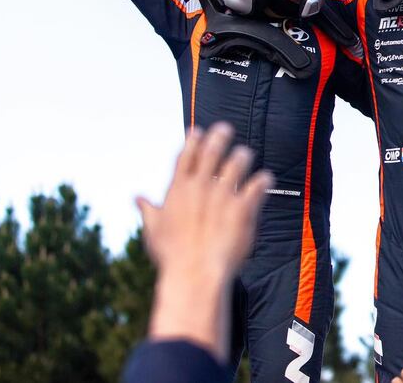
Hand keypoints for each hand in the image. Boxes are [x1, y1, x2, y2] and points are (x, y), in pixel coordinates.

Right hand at [138, 122, 271, 280]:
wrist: (195, 275)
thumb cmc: (172, 257)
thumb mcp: (154, 231)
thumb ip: (149, 209)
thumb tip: (137, 197)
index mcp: (179, 189)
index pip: (187, 155)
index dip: (193, 139)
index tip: (198, 130)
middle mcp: (201, 186)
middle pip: (213, 150)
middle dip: (220, 135)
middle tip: (226, 128)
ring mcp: (223, 194)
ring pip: (237, 162)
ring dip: (242, 155)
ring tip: (245, 153)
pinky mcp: (242, 207)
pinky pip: (258, 185)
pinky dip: (263, 180)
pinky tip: (266, 178)